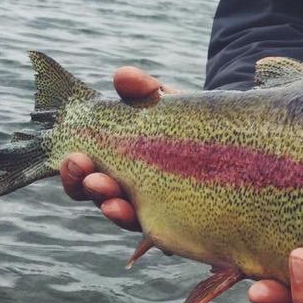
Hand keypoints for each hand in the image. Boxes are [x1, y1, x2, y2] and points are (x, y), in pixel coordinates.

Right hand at [59, 67, 179, 230]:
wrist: (229, 138)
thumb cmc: (186, 119)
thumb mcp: (165, 101)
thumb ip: (144, 89)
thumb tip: (122, 76)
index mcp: (114, 159)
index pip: (84, 172)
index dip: (73, 171)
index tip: (73, 157)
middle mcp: (127, 186)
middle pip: (97, 195)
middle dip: (86, 185)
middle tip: (85, 172)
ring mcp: (152, 205)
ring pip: (122, 214)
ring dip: (111, 205)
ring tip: (109, 196)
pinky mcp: (175, 216)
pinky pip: (155, 226)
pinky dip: (143, 221)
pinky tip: (133, 214)